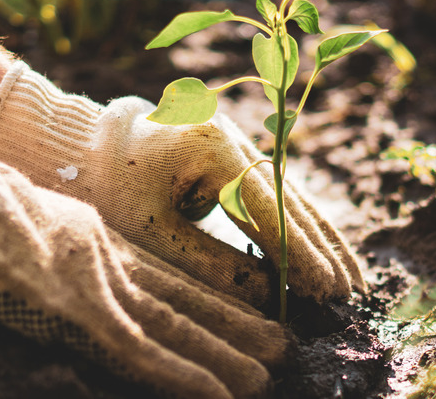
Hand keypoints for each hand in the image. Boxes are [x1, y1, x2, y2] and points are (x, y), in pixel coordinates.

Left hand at [0, 62, 364, 307]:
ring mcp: (234, 142)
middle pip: (290, 199)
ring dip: (319, 237)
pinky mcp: (229, 154)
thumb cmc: (104, 186)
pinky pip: (272, 193)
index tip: (329, 291)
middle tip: (355, 293)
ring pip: (288, 195)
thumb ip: (210, 264)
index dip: (300, 255)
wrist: (80, 145)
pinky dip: (295, 225)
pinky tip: (317, 250)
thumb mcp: (151, 231)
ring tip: (351, 277)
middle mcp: (232, 138)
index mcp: (212, 148)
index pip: (269, 209)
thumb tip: (269, 298)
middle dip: (323, 249)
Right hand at [0, 104, 289, 398]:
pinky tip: (220, 392)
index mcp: (92, 236)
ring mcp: (88, 281)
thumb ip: (59, 238)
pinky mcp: (70, 307)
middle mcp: (102, 257)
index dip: (207, 295)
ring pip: (171, 324)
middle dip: (230, 322)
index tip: (247, 310)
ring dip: (221, 351)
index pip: (162, 273)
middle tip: (281, 342)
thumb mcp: (23, 215)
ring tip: (269, 370)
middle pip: (178, 297)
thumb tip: (72, 263)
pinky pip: (138, 350)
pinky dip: (181, 374)